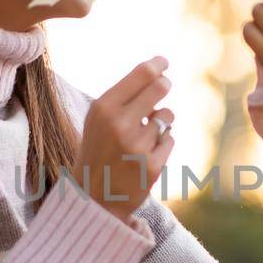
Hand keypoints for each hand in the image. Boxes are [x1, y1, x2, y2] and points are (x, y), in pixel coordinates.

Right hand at [70, 57, 174, 221]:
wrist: (93, 199)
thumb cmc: (97, 152)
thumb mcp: (98, 121)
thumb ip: (123, 98)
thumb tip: (158, 76)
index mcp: (103, 109)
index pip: (141, 74)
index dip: (157, 65)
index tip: (164, 62)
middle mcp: (120, 124)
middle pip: (160, 88)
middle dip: (163, 85)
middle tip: (162, 86)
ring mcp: (137, 146)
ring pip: (167, 116)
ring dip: (161, 121)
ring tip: (142, 135)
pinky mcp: (153, 165)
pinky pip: (170, 139)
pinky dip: (161, 144)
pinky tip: (144, 156)